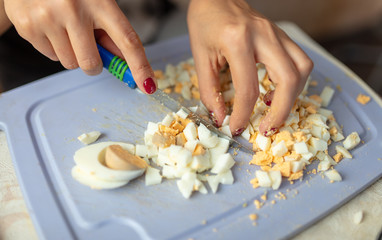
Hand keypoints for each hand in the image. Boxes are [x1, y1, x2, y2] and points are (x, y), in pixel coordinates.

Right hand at [4, 0, 156, 93]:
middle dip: (94, 64)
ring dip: (73, 54)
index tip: (148, 86)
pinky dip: (54, 48)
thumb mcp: (97, 2)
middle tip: (88, 45)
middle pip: (92, 64)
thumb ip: (111, 30)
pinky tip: (51, 27)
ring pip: (70, 64)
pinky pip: (51, 57)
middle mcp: (73, 10)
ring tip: (65, 28)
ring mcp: (48, 19)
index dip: (140, 67)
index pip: (127, 41)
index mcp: (99, 2)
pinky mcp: (28, 27)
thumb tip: (122, 61)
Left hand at [187, 0, 312, 135]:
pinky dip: (293, 81)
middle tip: (267, 128)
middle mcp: (264, 35)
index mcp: (238, 40)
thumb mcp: (200, 57)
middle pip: (289, 79)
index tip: (237, 128)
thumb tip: (220, 118)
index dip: (244, 114)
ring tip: (273, 109)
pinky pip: (299, 60)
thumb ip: (209, 90)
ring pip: (303, 68)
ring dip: (293, 95)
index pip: (249, 88)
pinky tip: (275, 90)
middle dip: (281, 111)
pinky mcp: (281, 35)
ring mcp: (277, 33)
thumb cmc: (205, 22)